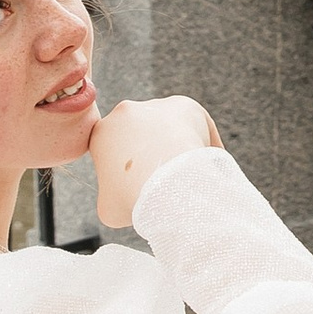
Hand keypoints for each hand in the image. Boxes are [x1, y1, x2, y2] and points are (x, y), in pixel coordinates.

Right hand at [88, 94, 221, 228]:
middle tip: (168, 183)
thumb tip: (128, 198)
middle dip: (154, 156)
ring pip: (169, 129)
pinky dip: (205, 145)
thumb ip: (113, 197)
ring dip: (177, 148)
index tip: (144, 189)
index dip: (130, 172)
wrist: (164, 182)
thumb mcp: (109, 208)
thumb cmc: (134, 198)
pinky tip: (212, 167)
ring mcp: (155, 107)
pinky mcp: (184, 105)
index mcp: (101, 134)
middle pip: (141, 136)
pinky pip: (196, 126)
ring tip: (191, 177)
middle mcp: (124, 113)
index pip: (115, 151)